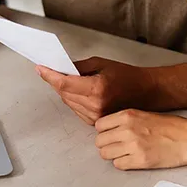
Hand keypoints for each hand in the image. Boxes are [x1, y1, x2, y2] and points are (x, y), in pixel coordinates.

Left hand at [36, 57, 151, 124]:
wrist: (145, 92)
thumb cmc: (127, 76)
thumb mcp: (102, 64)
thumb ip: (79, 67)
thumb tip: (60, 68)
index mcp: (97, 89)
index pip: (64, 83)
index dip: (49, 75)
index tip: (41, 68)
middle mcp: (95, 105)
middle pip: (63, 94)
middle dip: (56, 81)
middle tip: (52, 69)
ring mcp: (95, 116)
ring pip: (68, 102)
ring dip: (64, 91)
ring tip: (70, 79)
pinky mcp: (95, 122)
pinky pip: (75, 109)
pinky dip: (72, 99)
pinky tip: (78, 91)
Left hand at [95, 110, 186, 169]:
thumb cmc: (172, 126)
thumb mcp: (145, 114)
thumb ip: (126, 120)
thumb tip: (109, 128)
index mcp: (128, 115)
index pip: (99, 125)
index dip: (103, 131)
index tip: (109, 134)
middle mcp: (128, 129)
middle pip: (99, 141)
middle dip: (106, 144)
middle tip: (116, 145)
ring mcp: (133, 146)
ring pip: (105, 154)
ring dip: (112, 155)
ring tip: (124, 153)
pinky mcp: (140, 161)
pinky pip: (118, 165)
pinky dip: (122, 163)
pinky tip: (132, 159)